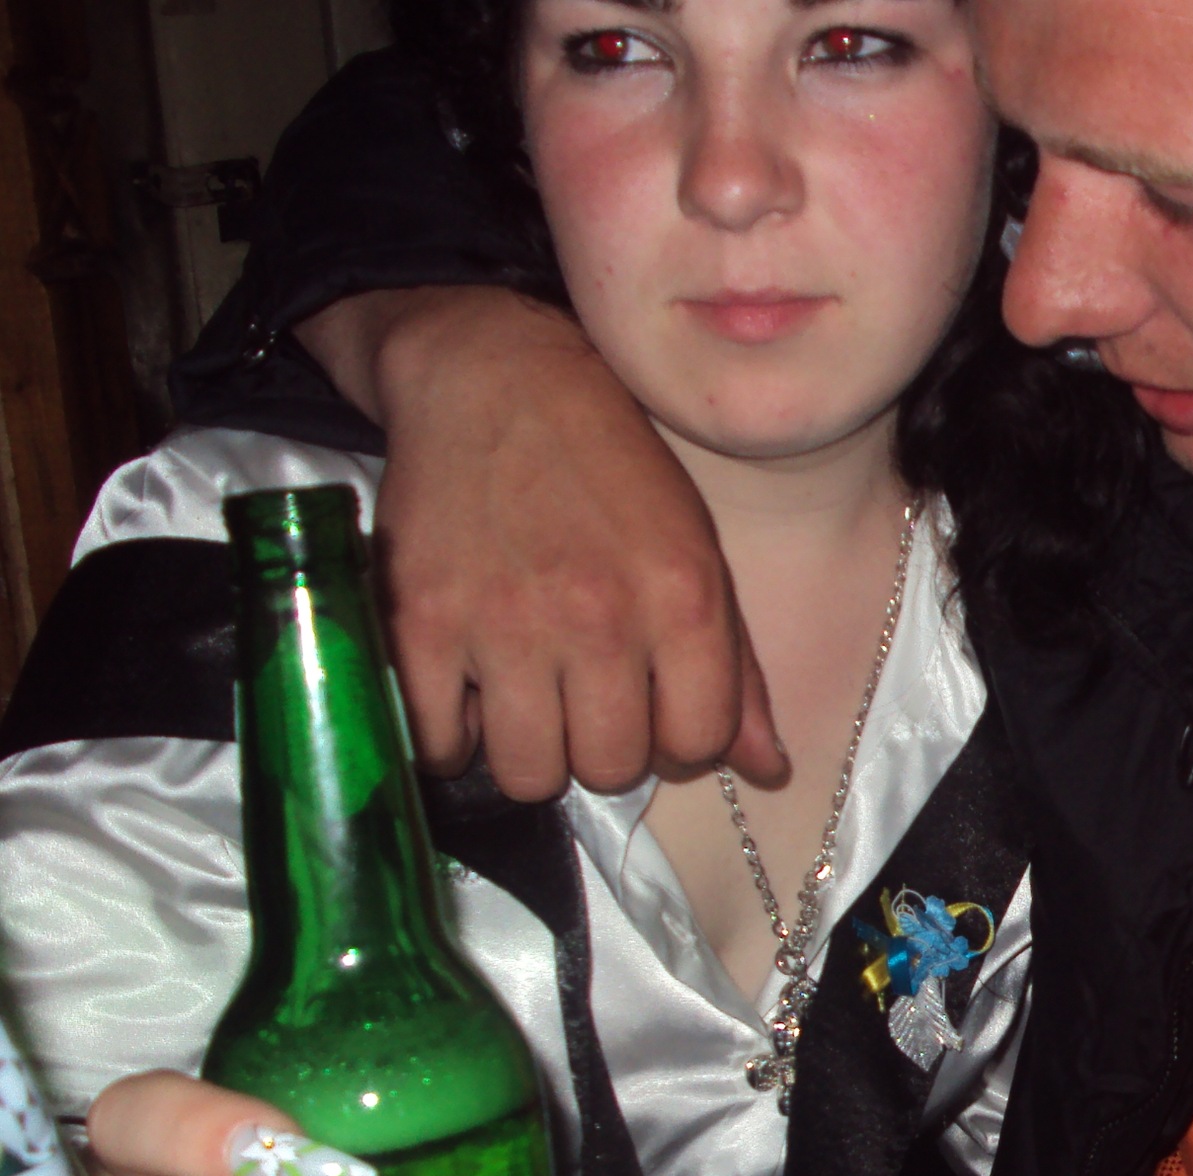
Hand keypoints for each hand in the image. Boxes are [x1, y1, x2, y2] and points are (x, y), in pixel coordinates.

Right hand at [298, 286, 783, 799]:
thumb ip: (735, 669)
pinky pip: (438, 745)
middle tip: (580, 694)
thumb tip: (767, 768)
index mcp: (680, 597)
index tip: (648, 704)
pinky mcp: (417, 620)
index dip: (674, 737)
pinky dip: (449, 736)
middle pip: (610, 767)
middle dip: (599, 744)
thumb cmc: (608, 467)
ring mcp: (502, 622)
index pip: (695, 743)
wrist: (490, 378)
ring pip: (528, 773)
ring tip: (524, 696)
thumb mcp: (697, 550)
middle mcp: (597, 616)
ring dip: (528, 750)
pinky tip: (465, 691)